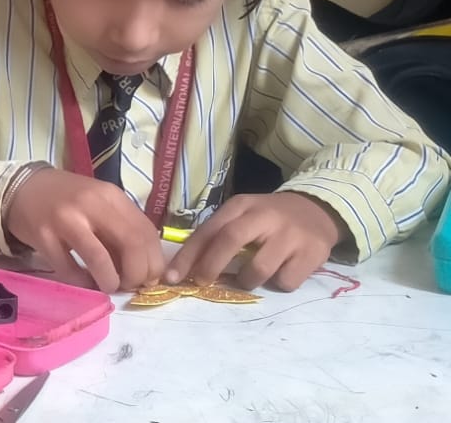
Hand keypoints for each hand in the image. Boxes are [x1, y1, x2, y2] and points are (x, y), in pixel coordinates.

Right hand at [5, 168, 164, 292]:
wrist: (23, 188)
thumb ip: (122, 227)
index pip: (145, 232)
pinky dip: (82, 282)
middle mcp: (91, 204)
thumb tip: (145, 267)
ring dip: (110, 281)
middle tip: (130, 285)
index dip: (153, 262)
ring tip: (108, 286)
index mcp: (111, 195)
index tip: (148, 278)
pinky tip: (84, 281)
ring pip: (100, 259)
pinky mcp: (43, 237)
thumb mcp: (100, 203)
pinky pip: (69, 269)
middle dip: (136, 274)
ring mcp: (65, 220)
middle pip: (130, 245)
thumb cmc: (68, 199)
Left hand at [165, 192, 344, 290]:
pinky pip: (286, 281)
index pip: (209, 230)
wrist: (317, 209)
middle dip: (211, 266)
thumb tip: (187, 268)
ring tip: (250, 277)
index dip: (188, 255)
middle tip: (201, 283)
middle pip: (230, 240)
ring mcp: (290, 235)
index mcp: (241, 206)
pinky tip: (281, 272)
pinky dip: (279, 283)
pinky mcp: (312, 253)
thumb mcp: (242, 216)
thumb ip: (218, 236)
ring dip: (247, 281)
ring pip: (258, 269)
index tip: (172, 277)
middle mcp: (264, 217)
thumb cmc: (268, 219)